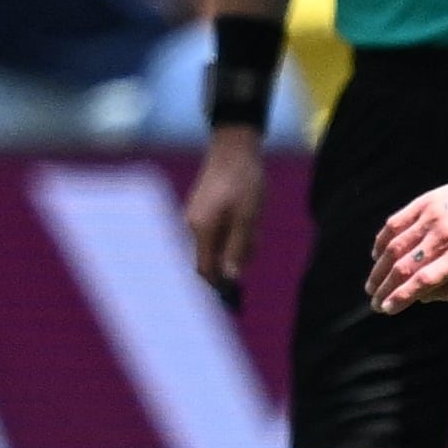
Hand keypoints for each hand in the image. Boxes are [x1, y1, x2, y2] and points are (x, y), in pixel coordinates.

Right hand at [185, 129, 268, 297]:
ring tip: (254, 224)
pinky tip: (249, 217)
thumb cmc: (244, 181)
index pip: (204, 270)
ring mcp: (196, 218)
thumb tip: (231, 277)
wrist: (235, 149)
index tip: (233, 298)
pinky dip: (236, 231)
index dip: (217, 285)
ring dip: (239, 243)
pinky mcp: (203, 211)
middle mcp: (192, 226)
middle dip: (236, 257)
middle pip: (213, 259)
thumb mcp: (249, 216)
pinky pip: (219, 232)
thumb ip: (238, 247)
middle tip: (254, 238)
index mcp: (201, 229)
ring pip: (218, 245)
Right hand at [365, 174, 447, 312]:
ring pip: (395, 246)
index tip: (386, 309)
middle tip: (374, 301)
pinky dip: (381, 242)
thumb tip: (422, 298)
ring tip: (372, 285)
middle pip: (404, 266)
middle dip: (385, 288)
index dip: (401, 297)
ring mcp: (433, 217)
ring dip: (378, 269)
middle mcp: (446, 236)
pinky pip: (395, 224)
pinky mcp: (426, 202)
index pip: (424, 281)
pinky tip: (377, 256)